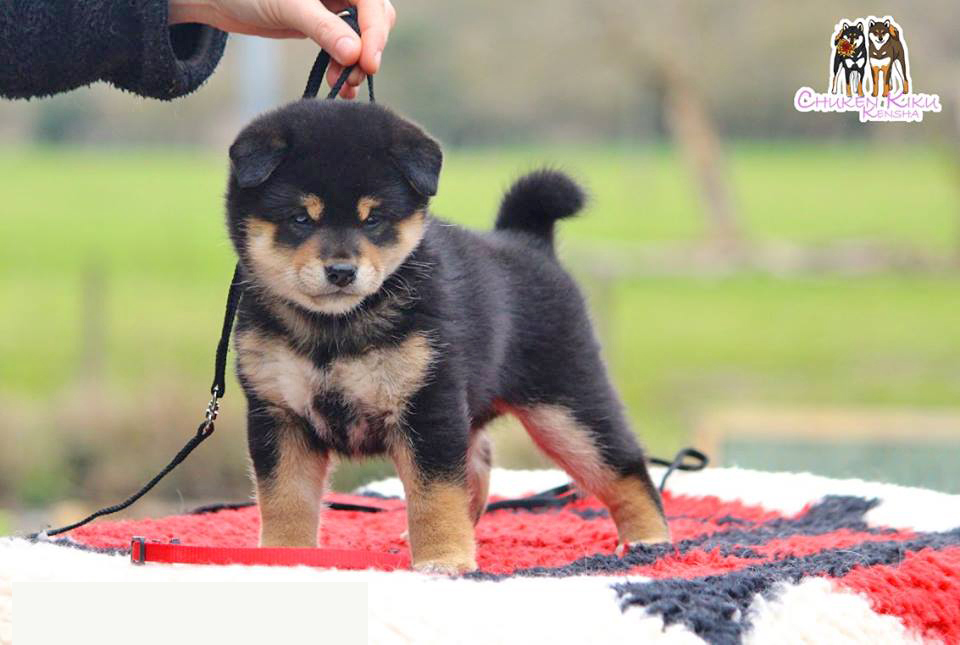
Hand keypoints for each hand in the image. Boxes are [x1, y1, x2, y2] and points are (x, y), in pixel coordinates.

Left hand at [169, 0, 395, 97]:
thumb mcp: (288, 7)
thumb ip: (324, 28)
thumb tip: (355, 55)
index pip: (372, 4)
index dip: (374, 35)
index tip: (368, 64)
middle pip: (375, 20)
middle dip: (368, 51)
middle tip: (355, 77)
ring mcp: (335, 7)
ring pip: (362, 37)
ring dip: (356, 64)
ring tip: (343, 87)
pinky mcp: (325, 25)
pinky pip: (346, 47)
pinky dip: (344, 67)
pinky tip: (338, 85)